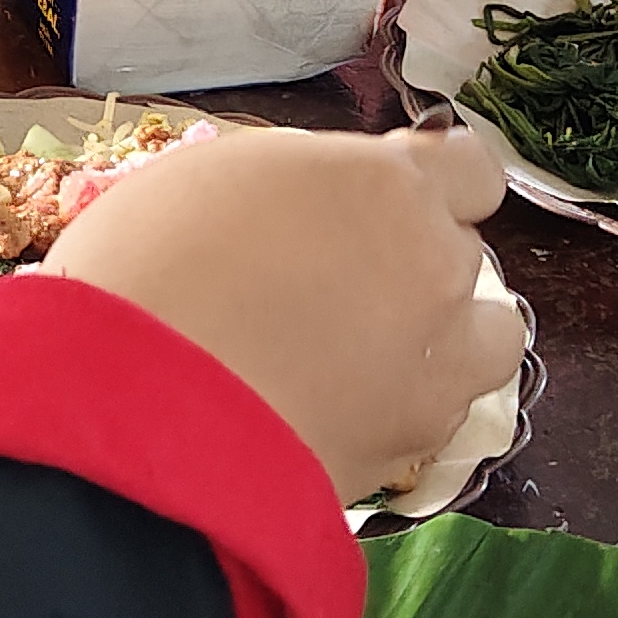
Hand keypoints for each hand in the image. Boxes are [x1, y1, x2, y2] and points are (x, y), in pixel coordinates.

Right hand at [51, 127, 522, 505]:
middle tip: (336, 286)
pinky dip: (401, 410)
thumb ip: (306, 181)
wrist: (131, 413)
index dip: (427, 185)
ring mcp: (436, 367)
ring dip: (442, 340)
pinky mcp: (413, 448)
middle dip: (414, 264)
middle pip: (463, 256)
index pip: (470, 169)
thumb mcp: (218, 176)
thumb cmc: (146, 271)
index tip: (381, 204)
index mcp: (388, 186)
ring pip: (486, 342)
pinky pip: (436, 417)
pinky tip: (334, 410)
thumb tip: (325, 204)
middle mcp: (435, 269)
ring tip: (364, 355)